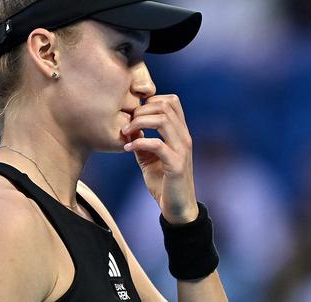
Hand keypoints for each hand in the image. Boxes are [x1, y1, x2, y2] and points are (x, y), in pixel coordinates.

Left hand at [122, 94, 198, 223]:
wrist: (178, 208)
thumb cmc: (163, 182)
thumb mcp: (149, 157)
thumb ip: (141, 139)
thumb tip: (127, 126)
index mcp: (180, 132)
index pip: (171, 101)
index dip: (150, 101)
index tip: (134, 114)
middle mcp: (184, 137)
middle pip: (165, 105)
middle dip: (141, 110)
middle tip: (127, 124)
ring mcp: (182, 150)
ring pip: (162, 120)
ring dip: (139, 122)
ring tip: (125, 133)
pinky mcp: (176, 165)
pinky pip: (157, 144)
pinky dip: (138, 143)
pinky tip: (127, 149)